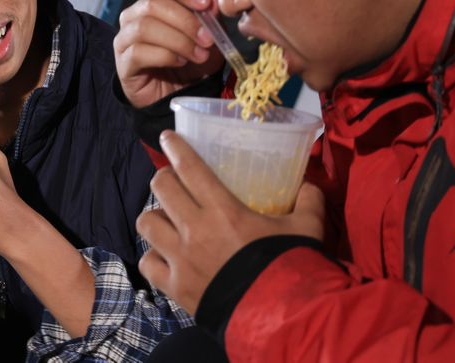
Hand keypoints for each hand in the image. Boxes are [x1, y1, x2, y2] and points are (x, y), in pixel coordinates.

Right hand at [113, 0, 224, 107]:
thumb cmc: (190, 62)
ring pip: (145, 26)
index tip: (206, 3)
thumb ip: (211, 17)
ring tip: (198, 55)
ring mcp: (124, 39)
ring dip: (178, 40)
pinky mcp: (123, 63)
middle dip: (186, 20)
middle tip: (208, 39)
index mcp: (153, 3)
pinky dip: (164, 56)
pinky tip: (180, 62)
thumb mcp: (209, 38)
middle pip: (153, 3)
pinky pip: (138, 52)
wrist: (176, 95)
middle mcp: (133, 16)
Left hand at [136, 131, 324, 314]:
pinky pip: (148, 263)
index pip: (189, 168)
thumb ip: (308, 200)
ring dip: (155, 216)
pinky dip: (153, 257)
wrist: (280, 317)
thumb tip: (308, 185)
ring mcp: (180, 259)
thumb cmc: (290, 266)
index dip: (175, 148)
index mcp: (223, 209)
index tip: (167, 137)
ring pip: (146, 223)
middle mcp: (195, 229)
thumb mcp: (307, 227)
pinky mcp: (175, 286)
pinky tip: (165, 255)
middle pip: (161, 188)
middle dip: (163, 178)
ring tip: (167, 219)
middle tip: (173, 180)